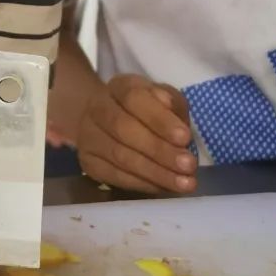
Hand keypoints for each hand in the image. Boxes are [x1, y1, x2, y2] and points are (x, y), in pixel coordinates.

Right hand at [77, 75, 196, 194]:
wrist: (110, 124)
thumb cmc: (149, 111)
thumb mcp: (165, 100)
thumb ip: (173, 103)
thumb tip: (169, 107)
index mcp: (119, 87)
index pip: (134, 98)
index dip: (159, 119)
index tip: (185, 137)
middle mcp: (97, 108)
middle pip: (123, 128)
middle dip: (159, 149)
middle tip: (188, 165)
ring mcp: (88, 136)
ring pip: (119, 155)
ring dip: (155, 172)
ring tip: (184, 183)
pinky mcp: (88, 162)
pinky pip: (114, 176)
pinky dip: (142, 184)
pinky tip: (163, 188)